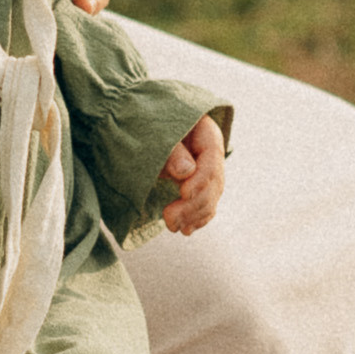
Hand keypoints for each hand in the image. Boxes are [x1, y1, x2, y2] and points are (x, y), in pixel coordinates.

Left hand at [155, 116, 225, 234]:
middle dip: (193, 204)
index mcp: (206, 133)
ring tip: (174, 228)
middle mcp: (211, 153)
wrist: (141, 124)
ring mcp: (207, 170)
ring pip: (211, 196)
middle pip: (213, 181)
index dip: (200, 178)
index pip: (212, 157)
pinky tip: (187, 229)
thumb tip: (186, 171)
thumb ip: (172, 150)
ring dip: (195, 216)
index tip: (183, 193)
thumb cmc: (147, 124)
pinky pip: (207, 204)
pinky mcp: (199, 185)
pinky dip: (198, 218)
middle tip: (170, 219)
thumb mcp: (156, 131)